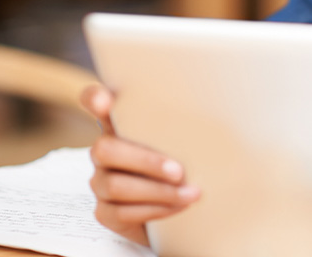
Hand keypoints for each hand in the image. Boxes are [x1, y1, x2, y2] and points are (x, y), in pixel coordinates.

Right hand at [82, 84, 200, 245]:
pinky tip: (178, 208)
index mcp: (120, 125)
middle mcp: (105, 151)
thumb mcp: (184, 141)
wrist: (183, 211)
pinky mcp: (106, 212)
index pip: (94, 101)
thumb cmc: (185, 165)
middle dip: (146, 162)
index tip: (106, 101)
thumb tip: (217, 112)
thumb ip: (184, 125)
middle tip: (179, 172)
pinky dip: (155, 210)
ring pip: (115, 186)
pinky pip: (122, 213)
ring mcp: (101, 182)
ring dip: (158, 191)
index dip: (93, 98)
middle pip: (105, 150)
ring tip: (190, 194)